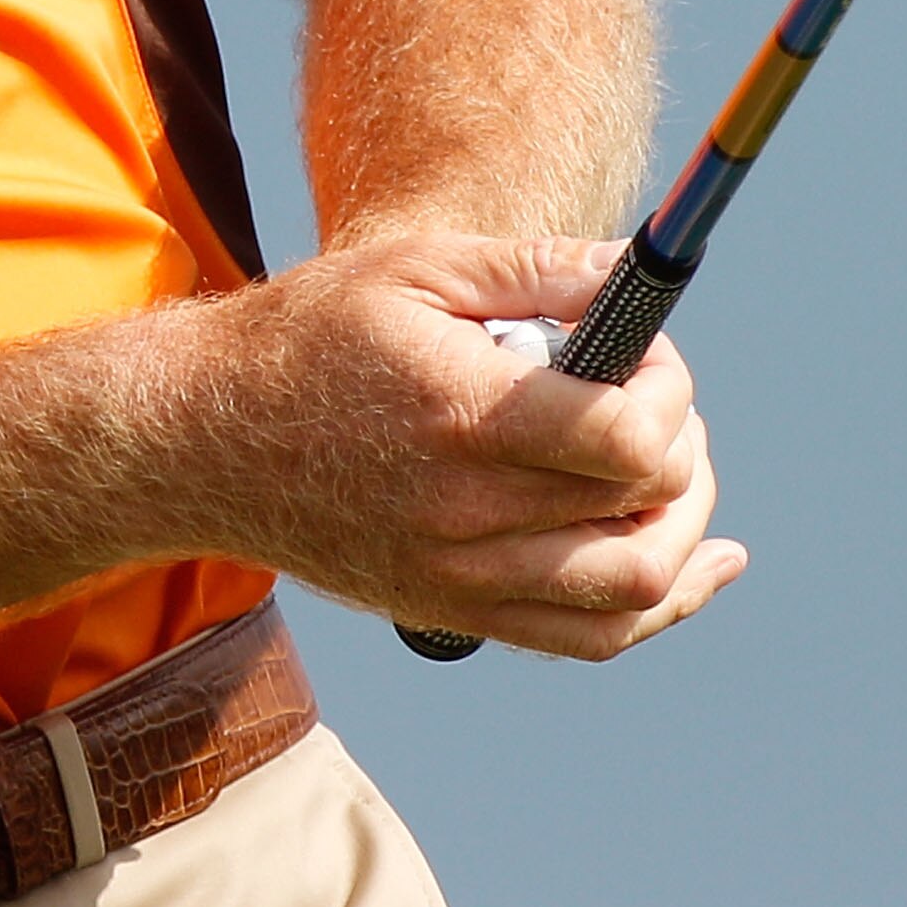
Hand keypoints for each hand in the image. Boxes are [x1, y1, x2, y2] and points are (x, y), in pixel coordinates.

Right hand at [183, 231, 746, 661]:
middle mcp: (467, 515)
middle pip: (646, 513)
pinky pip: (588, 637)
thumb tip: (642, 274)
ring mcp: (460, 580)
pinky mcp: (452, 613)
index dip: (672, 393)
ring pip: (634, 591)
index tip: (650, 357)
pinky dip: (661, 607)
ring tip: (678, 474)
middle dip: (684, 448)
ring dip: (687, 529)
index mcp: (465, 419)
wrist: (203, 439)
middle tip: (659, 400)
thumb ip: (538, 270)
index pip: (630, 440)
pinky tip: (703, 567)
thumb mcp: (419, 270)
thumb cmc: (309, 337)